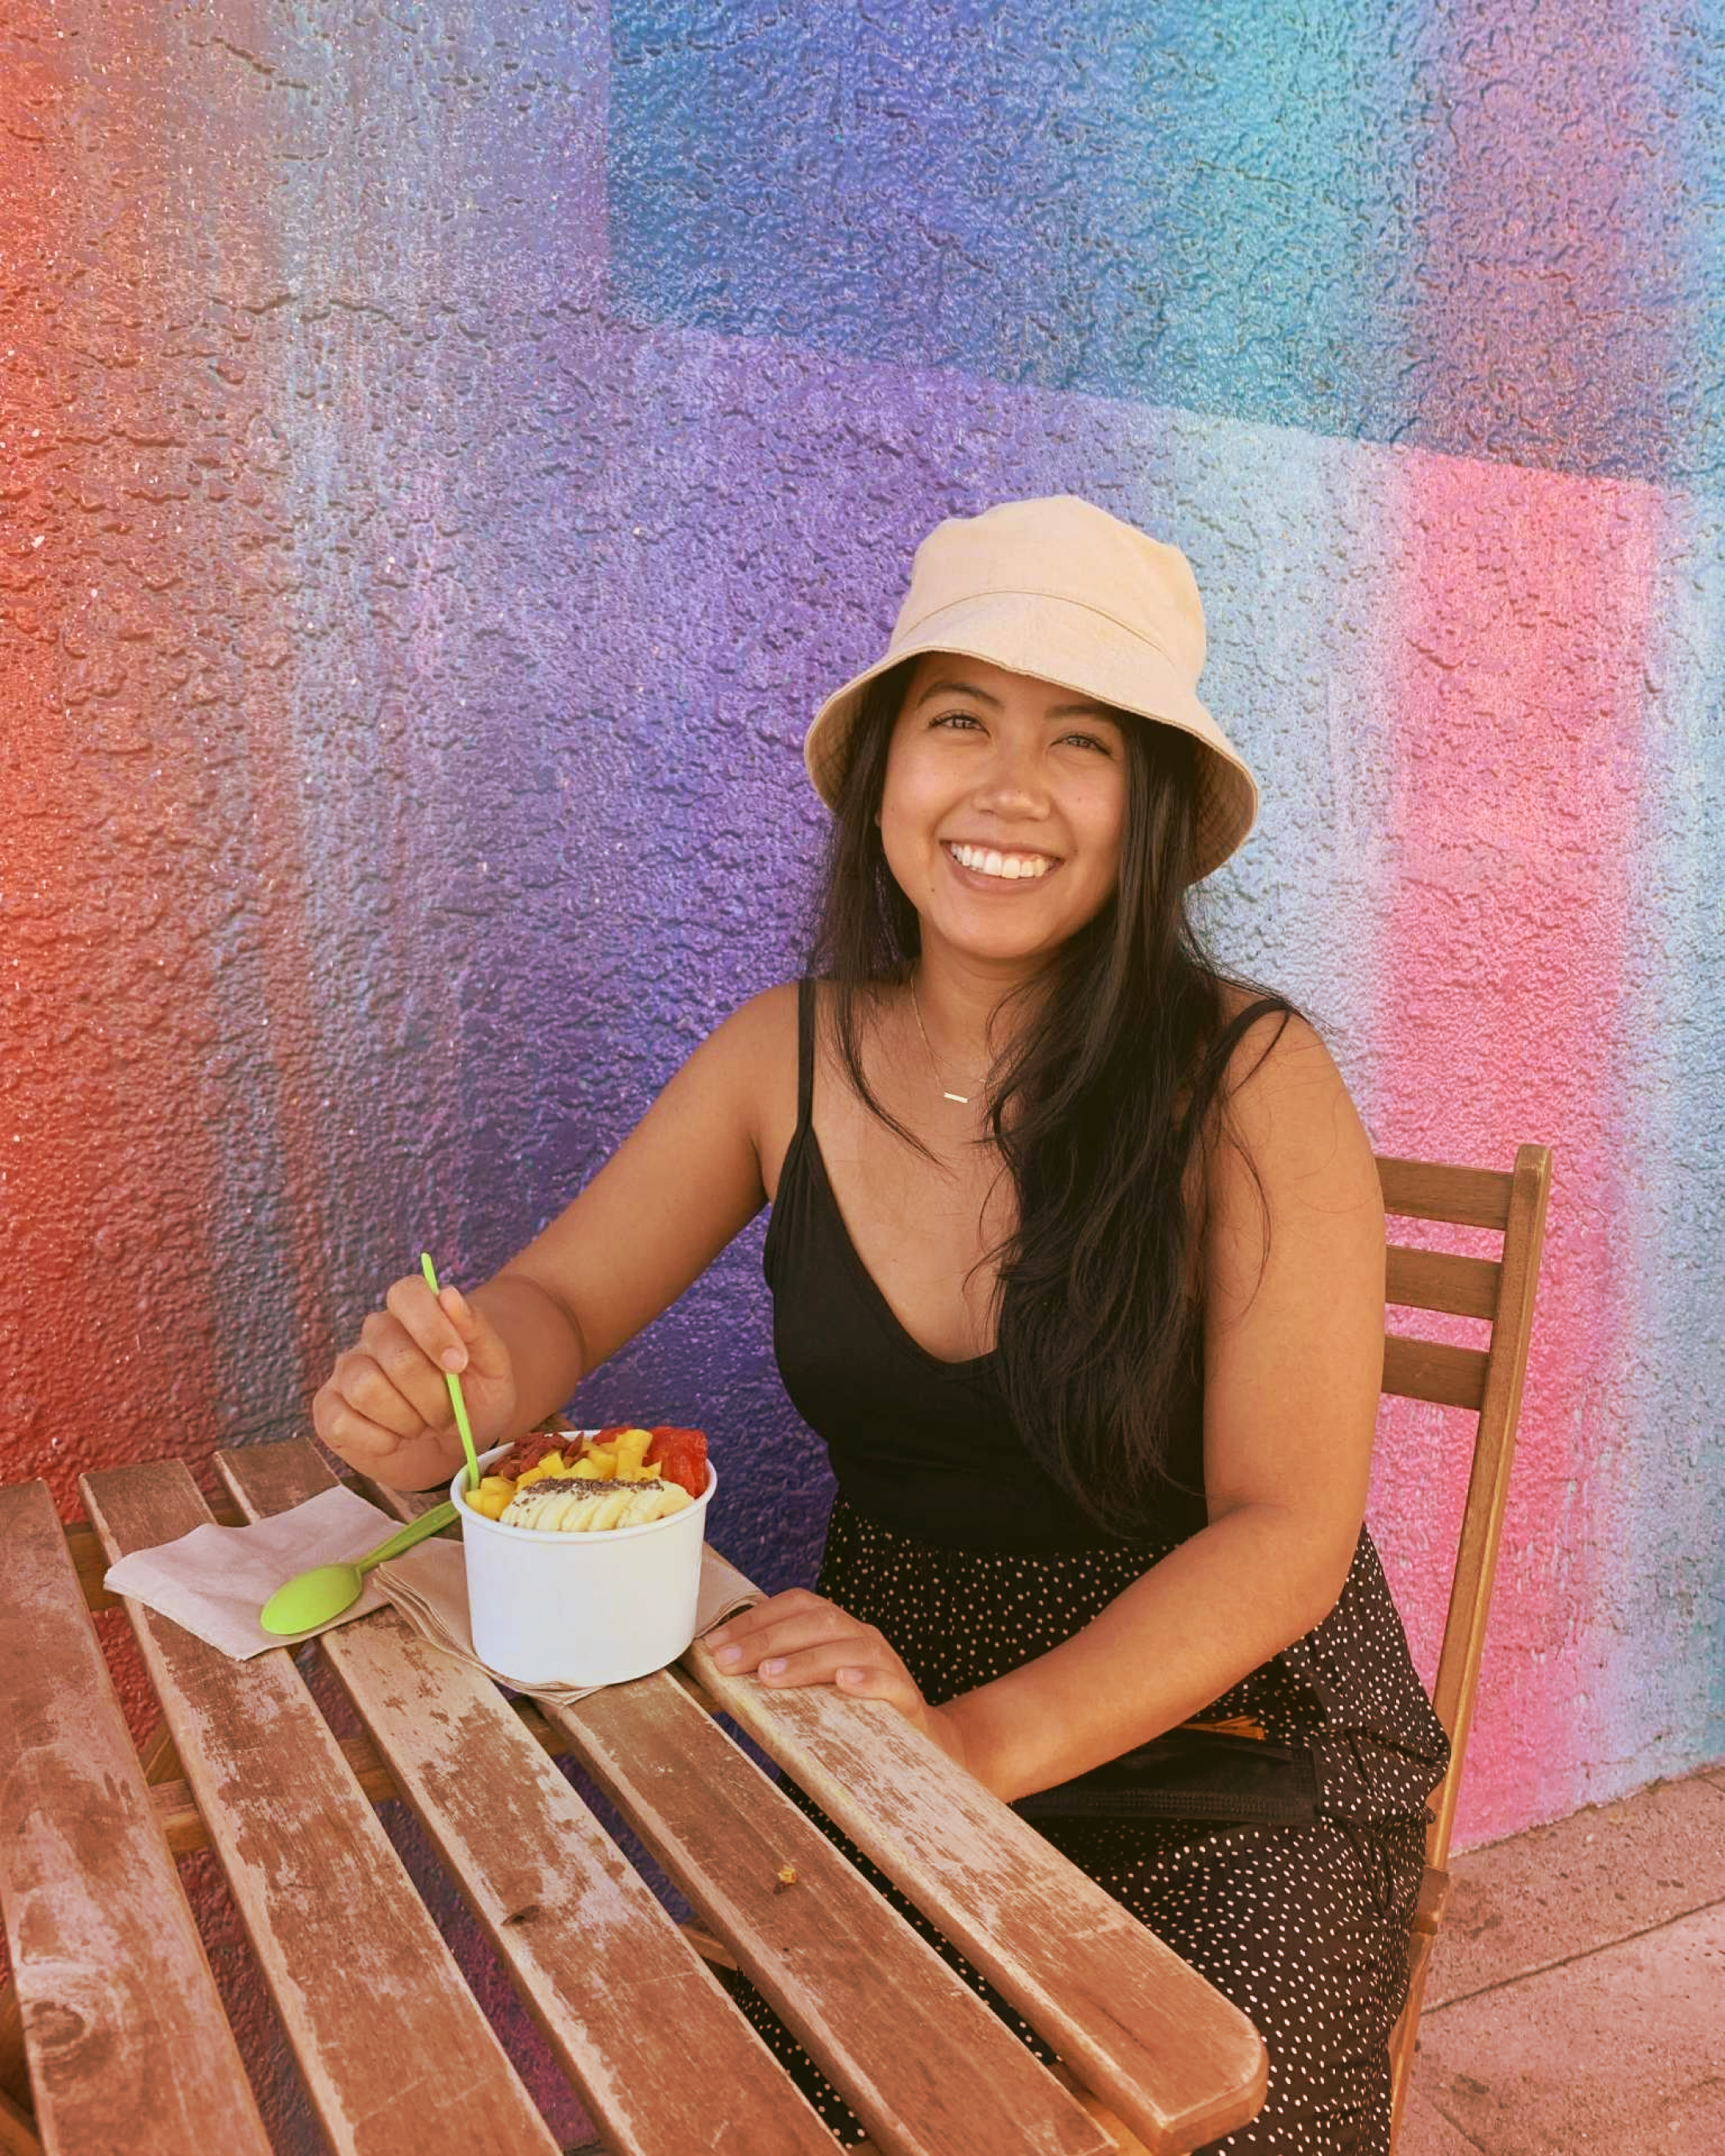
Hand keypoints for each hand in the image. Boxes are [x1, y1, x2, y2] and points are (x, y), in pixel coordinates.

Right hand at [312, 1275, 518, 1488]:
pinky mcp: (328, 1407)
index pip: (407, 1293)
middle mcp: (375, 1335)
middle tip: (448, 1414)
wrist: (453, 1445)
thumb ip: (476, 1329)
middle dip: (433, 1396)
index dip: (433, 1329)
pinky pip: (340, 1421)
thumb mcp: (493, 1367)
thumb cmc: (473, 1399)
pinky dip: (378, 1440)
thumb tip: (447, 1294)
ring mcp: (347, 1370)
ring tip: (422, 1426)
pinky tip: (395, 1440)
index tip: (458, 1365)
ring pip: (365, 1389)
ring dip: (406, 1420)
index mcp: (414, 1313)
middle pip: (396, 1356)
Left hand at [703, 1590, 972, 1773]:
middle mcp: (861, 1636)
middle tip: (727, 1663)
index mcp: (836, 1627)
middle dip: (766, 1640)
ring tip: (768, 1677)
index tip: (714, 1645)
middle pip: (816, 1622)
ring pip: (848, 1647)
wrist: (920, 1745)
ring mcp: (887, 1664)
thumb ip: (778, 1675)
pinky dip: (866, 1680)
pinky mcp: (906, 1697)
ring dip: (805, 1660)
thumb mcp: (814, 1687)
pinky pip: (889, 1682)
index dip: (754, 1619)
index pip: (794, 1605)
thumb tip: (718, 1676)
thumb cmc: (851, 1715)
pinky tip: (843, 1684)